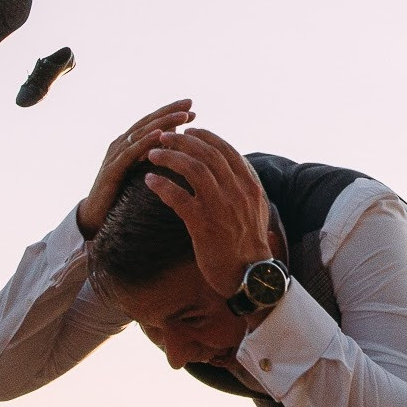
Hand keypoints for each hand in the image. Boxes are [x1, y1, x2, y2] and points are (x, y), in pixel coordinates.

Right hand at [79, 100, 194, 237]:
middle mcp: (121, 144)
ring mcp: (115, 155)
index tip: (191, 105)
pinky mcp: (112, 169)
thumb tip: (177, 142)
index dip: (170, 112)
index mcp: (129, 143)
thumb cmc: (121, 195)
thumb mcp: (141, 172)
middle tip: (189, 103)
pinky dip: (145, 142)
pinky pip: (130, 153)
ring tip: (182, 116)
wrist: (95, 218)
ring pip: (141, 133)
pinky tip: (160, 136)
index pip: (152, 122)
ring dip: (163, 123)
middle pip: (147, 122)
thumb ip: (154, 156)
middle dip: (169, 112)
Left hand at [144, 128, 276, 299]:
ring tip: (152, 153)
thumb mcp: (256, 208)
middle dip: (182, 140)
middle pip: (207, 154)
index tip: (190, 131)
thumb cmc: (248, 243)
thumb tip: (234, 165)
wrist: (250, 275)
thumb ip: (245, 185)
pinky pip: (178, 197)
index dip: (205, 136)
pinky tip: (149, 180)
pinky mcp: (203, 224)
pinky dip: (162, 185)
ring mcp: (220, 207)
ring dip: (169, 156)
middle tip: (164, 136)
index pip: (226, 150)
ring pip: (192, 169)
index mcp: (250, 185)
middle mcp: (237, 191)